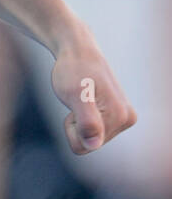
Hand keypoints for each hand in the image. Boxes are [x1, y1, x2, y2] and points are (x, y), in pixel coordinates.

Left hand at [50, 31, 136, 154]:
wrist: (78, 52)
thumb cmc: (73, 70)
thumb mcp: (74, 95)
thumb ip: (87, 121)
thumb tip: (94, 144)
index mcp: (120, 117)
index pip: (84, 146)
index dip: (71, 127)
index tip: (76, 103)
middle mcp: (127, 120)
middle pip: (88, 144)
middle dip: (76, 125)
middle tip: (77, 100)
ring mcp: (123, 118)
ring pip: (89, 138)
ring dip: (78, 121)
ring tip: (82, 99)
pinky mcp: (116, 115)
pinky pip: (91, 131)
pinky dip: (82, 119)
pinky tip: (87, 101)